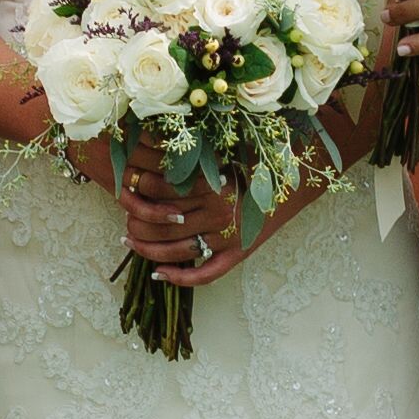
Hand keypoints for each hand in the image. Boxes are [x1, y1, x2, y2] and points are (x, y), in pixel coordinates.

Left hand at [119, 148, 308, 289]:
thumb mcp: (223, 147)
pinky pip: (205, 275)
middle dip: (135, 222)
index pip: (159, 189)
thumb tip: (150, 140)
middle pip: (161, 223)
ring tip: (129, 242)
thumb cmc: (258, 158)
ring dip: (146, 250)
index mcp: (211, 182)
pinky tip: (158, 275)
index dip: (136, 188)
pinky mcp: (238, 254)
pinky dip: (180, 278)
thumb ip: (192, 150)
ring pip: (175, 250)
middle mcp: (217, 211)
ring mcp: (227, 236)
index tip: (124, 185)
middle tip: (123, 220)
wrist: (296, 180)